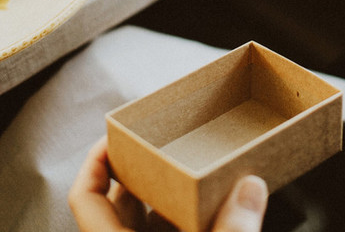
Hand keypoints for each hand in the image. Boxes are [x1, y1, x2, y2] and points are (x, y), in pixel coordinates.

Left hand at [69, 137, 267, 231]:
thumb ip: (232, 231)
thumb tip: (251, 185)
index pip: (85, 197)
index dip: (95, 160)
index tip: (117, 132)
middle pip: (122, 202)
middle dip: (148, 169)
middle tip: (172, 140)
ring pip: (151, 222)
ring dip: (173, 195)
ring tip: (200, 167)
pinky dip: (190, 217)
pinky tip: (218, 206)